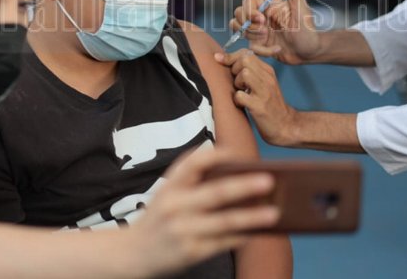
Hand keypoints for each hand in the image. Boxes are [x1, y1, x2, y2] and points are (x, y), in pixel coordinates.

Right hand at [129, 148, 278, 276]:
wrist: (131, 254)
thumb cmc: (158, 219)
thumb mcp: (166, 195)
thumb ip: (191, 184)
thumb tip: (238, 177)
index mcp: (169, 187)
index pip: (191, 163)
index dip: (214, 155)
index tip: (236, 152)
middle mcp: (174, 206)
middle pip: (215, 193)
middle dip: (244, 186)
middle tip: (269, 180)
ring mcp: (183, 230)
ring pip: (224, 222)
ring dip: (252, 217)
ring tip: (275, 213)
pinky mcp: (190, 252)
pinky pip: (223, 242)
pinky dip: (242, 236)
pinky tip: (258, 232)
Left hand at [215, 50, 296, 146]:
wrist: (285, 125)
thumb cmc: (269, 104)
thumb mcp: (263, 83)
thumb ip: (250, 71)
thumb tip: (224, 59)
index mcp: (268, 71)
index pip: (247, 53)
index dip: (231, 56)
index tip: (220, 61)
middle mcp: (268, 79)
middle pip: (244, 60)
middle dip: (234, 69)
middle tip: (237, 83)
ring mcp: (264, 92)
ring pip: (244, 74)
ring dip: (236, 83)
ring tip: (241, 92)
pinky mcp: (259, 107)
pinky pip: (240, 96)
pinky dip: (236, 100)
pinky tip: (240, 104)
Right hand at [231, 0, 321, 64]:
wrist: (310, 52)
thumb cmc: (309, 31)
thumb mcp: (304, 12)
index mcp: (269, 6)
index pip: (248, 2)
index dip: (249, 11)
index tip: (262, 20)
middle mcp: (261, 17)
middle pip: (238, 14)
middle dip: (247, 25)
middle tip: (264, 31)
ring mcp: (258, 31)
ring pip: (240, 30)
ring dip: (252, 37)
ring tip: (269, 38)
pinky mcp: (259, 44)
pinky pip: (250, 46)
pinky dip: (263, 50)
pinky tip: (277, 49)